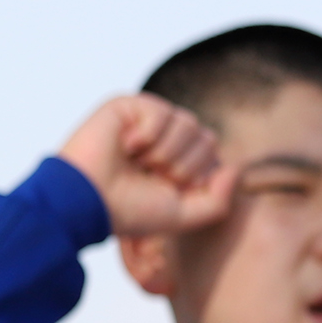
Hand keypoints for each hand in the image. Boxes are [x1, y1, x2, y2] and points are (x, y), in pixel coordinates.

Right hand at [58, 93, 234, 240]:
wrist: (86, 202)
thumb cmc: (128, 211)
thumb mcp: (182, 216)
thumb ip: (219, 201)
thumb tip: (235, 167)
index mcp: (175, 161)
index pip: (211, 152)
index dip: (195, 173)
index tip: (166, 188)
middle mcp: (162, 139)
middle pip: (204, 136)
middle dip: (182, 164)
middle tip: (150, 175)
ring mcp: (145, 121)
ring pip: (187, 123)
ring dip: (165, 151)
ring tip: (138, 162)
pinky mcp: (127, 106)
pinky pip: (162, 111)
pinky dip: (147, 135)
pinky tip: (126, 146)